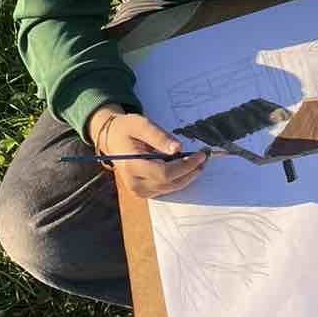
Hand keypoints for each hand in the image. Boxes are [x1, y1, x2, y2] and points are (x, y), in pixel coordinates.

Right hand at [88, 107, 208, 200]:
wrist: (113, 139)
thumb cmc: (127, 129)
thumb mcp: (141, 124)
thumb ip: (159, 137)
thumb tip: (179, 149)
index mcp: (131, 165)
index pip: (164, 173)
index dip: (185, 166)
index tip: (201, 155)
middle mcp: (134, 182)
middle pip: (169, 183)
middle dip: (190, 171)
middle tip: (204, 158)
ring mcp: (138, 190)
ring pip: (170, 188)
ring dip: (187, 177)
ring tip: (200, 163)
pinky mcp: (143, 192)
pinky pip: (166, 189)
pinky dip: (179, 180)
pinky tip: (188, 168)